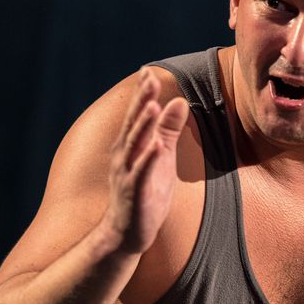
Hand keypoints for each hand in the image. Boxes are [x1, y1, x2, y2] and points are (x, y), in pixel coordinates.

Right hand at [101, 66, 188, 253]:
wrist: (127, 232)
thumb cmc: (145, 191)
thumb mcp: (161, 156)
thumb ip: (169, 130)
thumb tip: (179, 101)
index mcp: (130, 145)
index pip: (137, 114)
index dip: (142, 94)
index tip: (147, 71)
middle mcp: (124, 156)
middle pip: (133, 124)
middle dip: (141, 101)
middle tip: (148, 78)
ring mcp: (127, 174)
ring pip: (135, 145)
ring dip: (143, 125)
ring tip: (153, 106)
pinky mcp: (134, 193)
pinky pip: (141, 174)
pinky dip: (148, 159)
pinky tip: (156, 146)